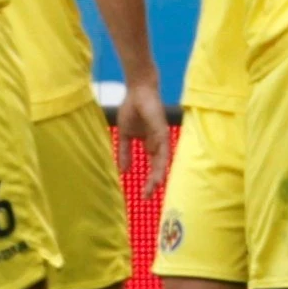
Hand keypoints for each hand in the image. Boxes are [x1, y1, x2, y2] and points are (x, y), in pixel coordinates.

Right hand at [116, 80, 171, 198]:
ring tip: (154, 189)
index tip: (143, 195)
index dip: (149, 180)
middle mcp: (159, 143)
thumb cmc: (132, 109)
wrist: (137, 91)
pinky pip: (164, 149)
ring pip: (162, 161)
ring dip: (158, 175)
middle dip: (153, 182)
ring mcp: (162, 138)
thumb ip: (125, 152)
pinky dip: (162, 162)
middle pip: (158, 167)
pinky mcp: (162, 131)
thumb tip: (123, 171)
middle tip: (147, 198)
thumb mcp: (125, 134)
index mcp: (150, 144)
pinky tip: (159, 173)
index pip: (152, 166)